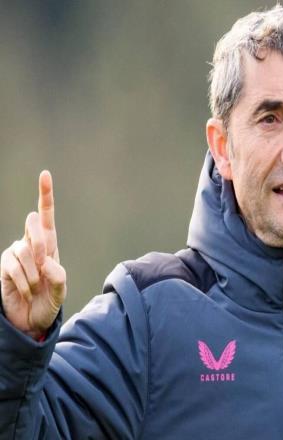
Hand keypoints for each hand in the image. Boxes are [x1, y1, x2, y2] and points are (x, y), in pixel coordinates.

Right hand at [0, 171, 65, 339]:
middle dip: (41, 244)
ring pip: (24, 251)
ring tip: (36, 287)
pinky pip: (13, 268)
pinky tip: (27, 292)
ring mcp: (15, 253)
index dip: (45, 195)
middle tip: (43, 265)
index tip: (44, 174)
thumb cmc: (48, 301)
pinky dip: (24, 283)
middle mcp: (31, 244)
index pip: (46, 216)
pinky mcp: (3, 266)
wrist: (31, 320)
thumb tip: (46, 260)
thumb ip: (57, 276)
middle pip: (34, 225)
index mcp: (49, 244)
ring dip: (33, 274)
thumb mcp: (60, 291)